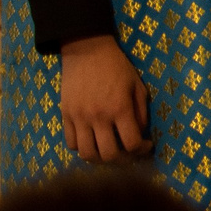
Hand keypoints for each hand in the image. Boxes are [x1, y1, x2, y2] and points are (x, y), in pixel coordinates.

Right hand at [60, 35, 152, 163]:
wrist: (86, 50)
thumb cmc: (117, 66)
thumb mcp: (137, 86)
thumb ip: (141, 112)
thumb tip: (140, 134)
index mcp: (120, 108)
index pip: (131, 143)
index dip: (142, 150)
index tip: (146, 146)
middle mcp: (98, 117)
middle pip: (109, 155)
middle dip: (123, 160)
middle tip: (128, 154)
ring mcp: (79, 118)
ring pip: (87, 154)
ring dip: (100, 159)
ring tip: (109, 152)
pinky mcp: (65, 115)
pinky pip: (70, 143)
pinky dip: (82, 148)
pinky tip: (92, 141)